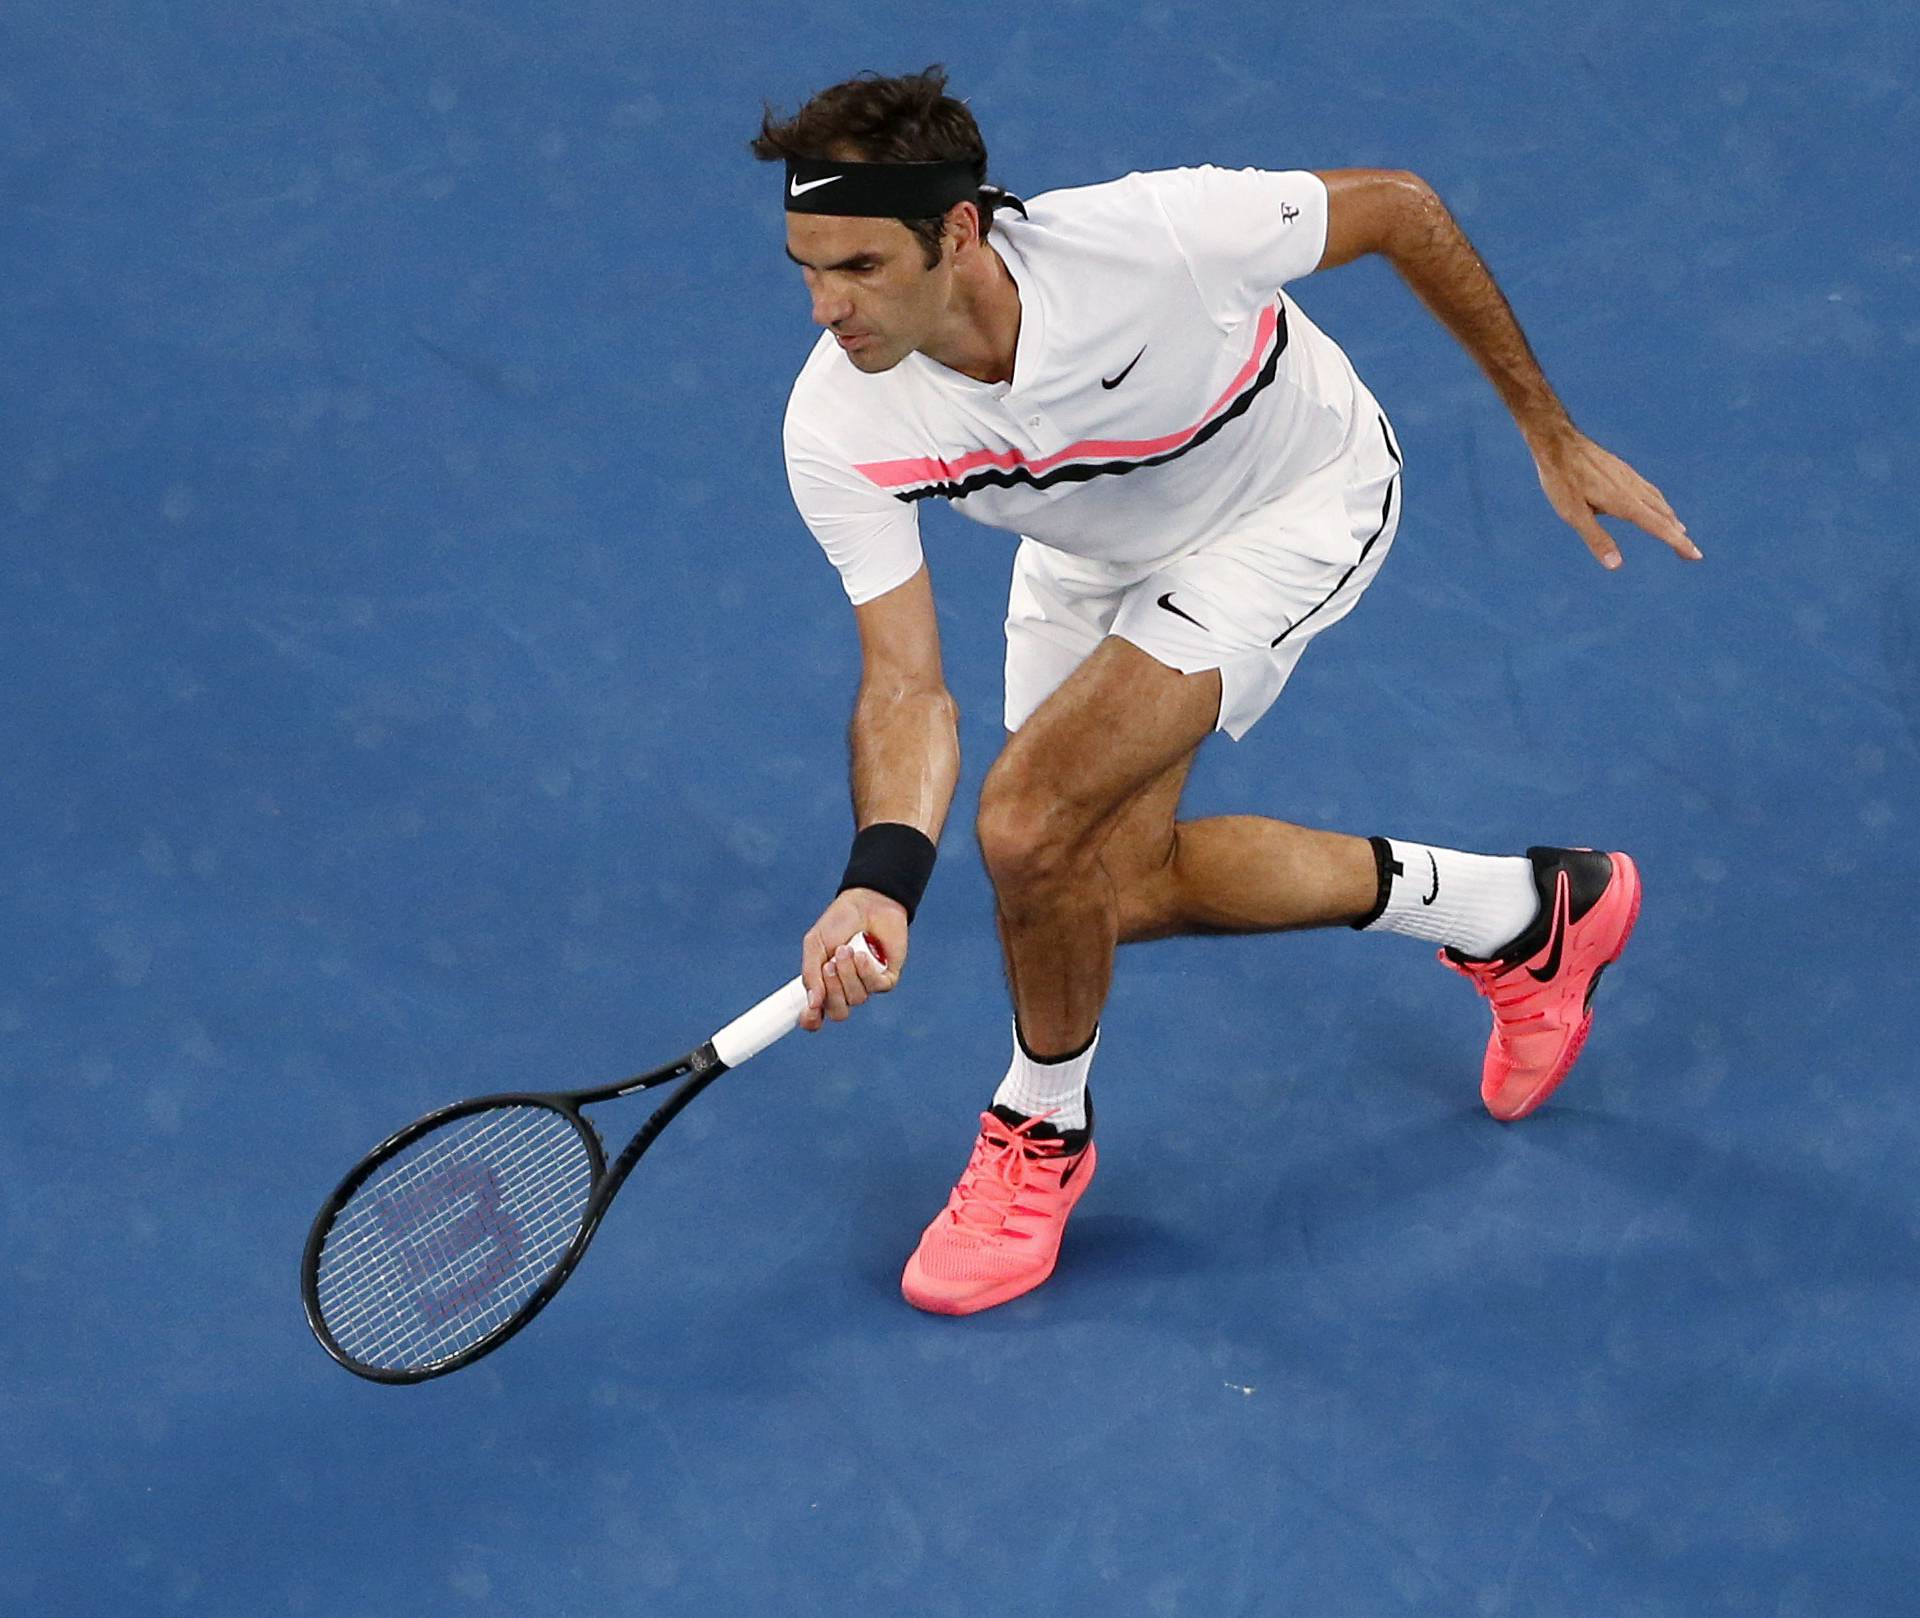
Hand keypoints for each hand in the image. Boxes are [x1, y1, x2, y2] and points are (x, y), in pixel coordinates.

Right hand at [798, 889, 907, 1031]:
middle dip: (832, 990)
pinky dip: (866, 971)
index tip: (809, 1012)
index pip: (816, 1016)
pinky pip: (876, 987)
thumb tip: (813, 1003)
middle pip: (838, 1012)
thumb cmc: (839, 922)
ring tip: (846, 949)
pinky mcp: (887, 978)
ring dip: (849, 974)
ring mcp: (867, 985)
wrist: (868, 902)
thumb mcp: (815, 944)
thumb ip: (811, 974)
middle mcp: (845, 989)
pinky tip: (863, 955)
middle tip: (830, 963)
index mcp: (824, 984)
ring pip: (857, 998)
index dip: (811, 1020)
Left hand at [1531, 430, 1701, 569]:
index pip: (1658, 526)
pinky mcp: (1622, 469)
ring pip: (1658, 500)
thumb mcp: (1573, 514)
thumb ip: (1596, 538)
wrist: (1558, 442)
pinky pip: (1648, 488)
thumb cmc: (1562, 479)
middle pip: (1663, 515)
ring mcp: (1629, 476)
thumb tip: (1616, 565)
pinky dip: (1658, 501)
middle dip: (1678, 535)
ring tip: (1678, 530)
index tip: (1696, 555)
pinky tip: (1653, 502)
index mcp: (1624, 502)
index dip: (1678, 542)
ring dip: (1670, 518)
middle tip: (1691, 552)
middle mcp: (1632, 488)